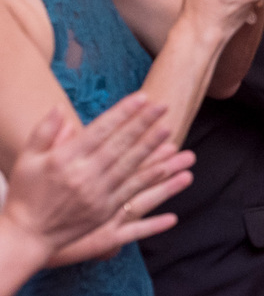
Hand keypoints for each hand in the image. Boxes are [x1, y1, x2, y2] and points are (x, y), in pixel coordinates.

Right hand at [2, 95, 191, 263]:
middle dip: (143, 123)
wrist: (25, 236)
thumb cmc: (26, 194)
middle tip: (164, 106)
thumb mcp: (27, 160)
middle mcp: (83, 176)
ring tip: (168, 129)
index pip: (100, 130)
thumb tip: (58, 107)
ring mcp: (96, 194)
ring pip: (130, 166)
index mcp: (65, 159)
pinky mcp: (104, 211)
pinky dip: (150, 179)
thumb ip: (43, 132)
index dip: (123, 112)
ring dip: (151, 147)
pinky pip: (132, 192)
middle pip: (119, 145)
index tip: (143, 97)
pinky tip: (166, 167)